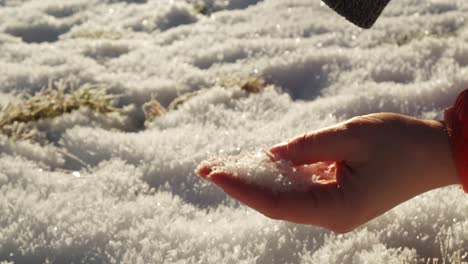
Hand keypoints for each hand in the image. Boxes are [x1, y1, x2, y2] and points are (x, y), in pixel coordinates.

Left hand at [198, 113, 458, 232]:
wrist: (433, 154)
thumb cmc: (400, 144)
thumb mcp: (352, 136)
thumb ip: (308, 146)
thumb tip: (272, 153)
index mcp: (336, 208)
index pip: (276, 203)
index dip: (242, 189)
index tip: (213, 174)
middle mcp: (330, 215)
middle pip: (274, 202)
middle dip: (240, 184)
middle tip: (205, 168)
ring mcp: (332, 208)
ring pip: (282, 196)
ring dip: (254, 180)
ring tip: (219, 166)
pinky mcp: (334, 196)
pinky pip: (297, 188)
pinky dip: (274, 175)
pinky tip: (253, 164)